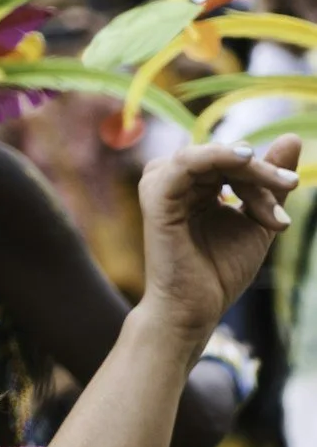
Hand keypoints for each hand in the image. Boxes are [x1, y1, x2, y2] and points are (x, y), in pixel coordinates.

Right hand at [135, 135, 299, 344]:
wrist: (195, 309)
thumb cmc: (220, 270)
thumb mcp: (257, 220)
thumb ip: (270, 184)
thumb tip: (290, 137)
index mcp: (194, 187)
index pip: (232, 163)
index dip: (264, 176)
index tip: (288, 206)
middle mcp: (174, 182)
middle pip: (222, 157)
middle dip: (261, 171)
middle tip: (290, 187)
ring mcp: (162, 188)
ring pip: (207, 155)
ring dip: (247, 165)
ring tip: (278, 185)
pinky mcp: (155, 198)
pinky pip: (183, 164)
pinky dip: (213, 156)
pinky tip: (243, 159)